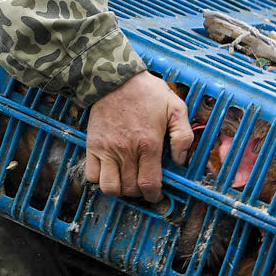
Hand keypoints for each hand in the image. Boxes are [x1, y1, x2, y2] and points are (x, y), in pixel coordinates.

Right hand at [85, 71, 193, 204]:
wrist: (116, 79)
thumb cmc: (148, 93)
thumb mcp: (176, 108)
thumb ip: (183, 136)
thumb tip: (180, 161)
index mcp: (149, 143)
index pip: (149, 183)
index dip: (154, 195)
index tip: (157, 196)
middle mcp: (126, 150)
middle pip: (130, 188)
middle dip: (140, 194)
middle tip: (144, 187)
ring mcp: (107, 150)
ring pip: (110, 187)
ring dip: (120, 190)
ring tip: (127, 182)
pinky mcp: (92, 146)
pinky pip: (91, 176)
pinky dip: (100, 180)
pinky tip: (112, 173)